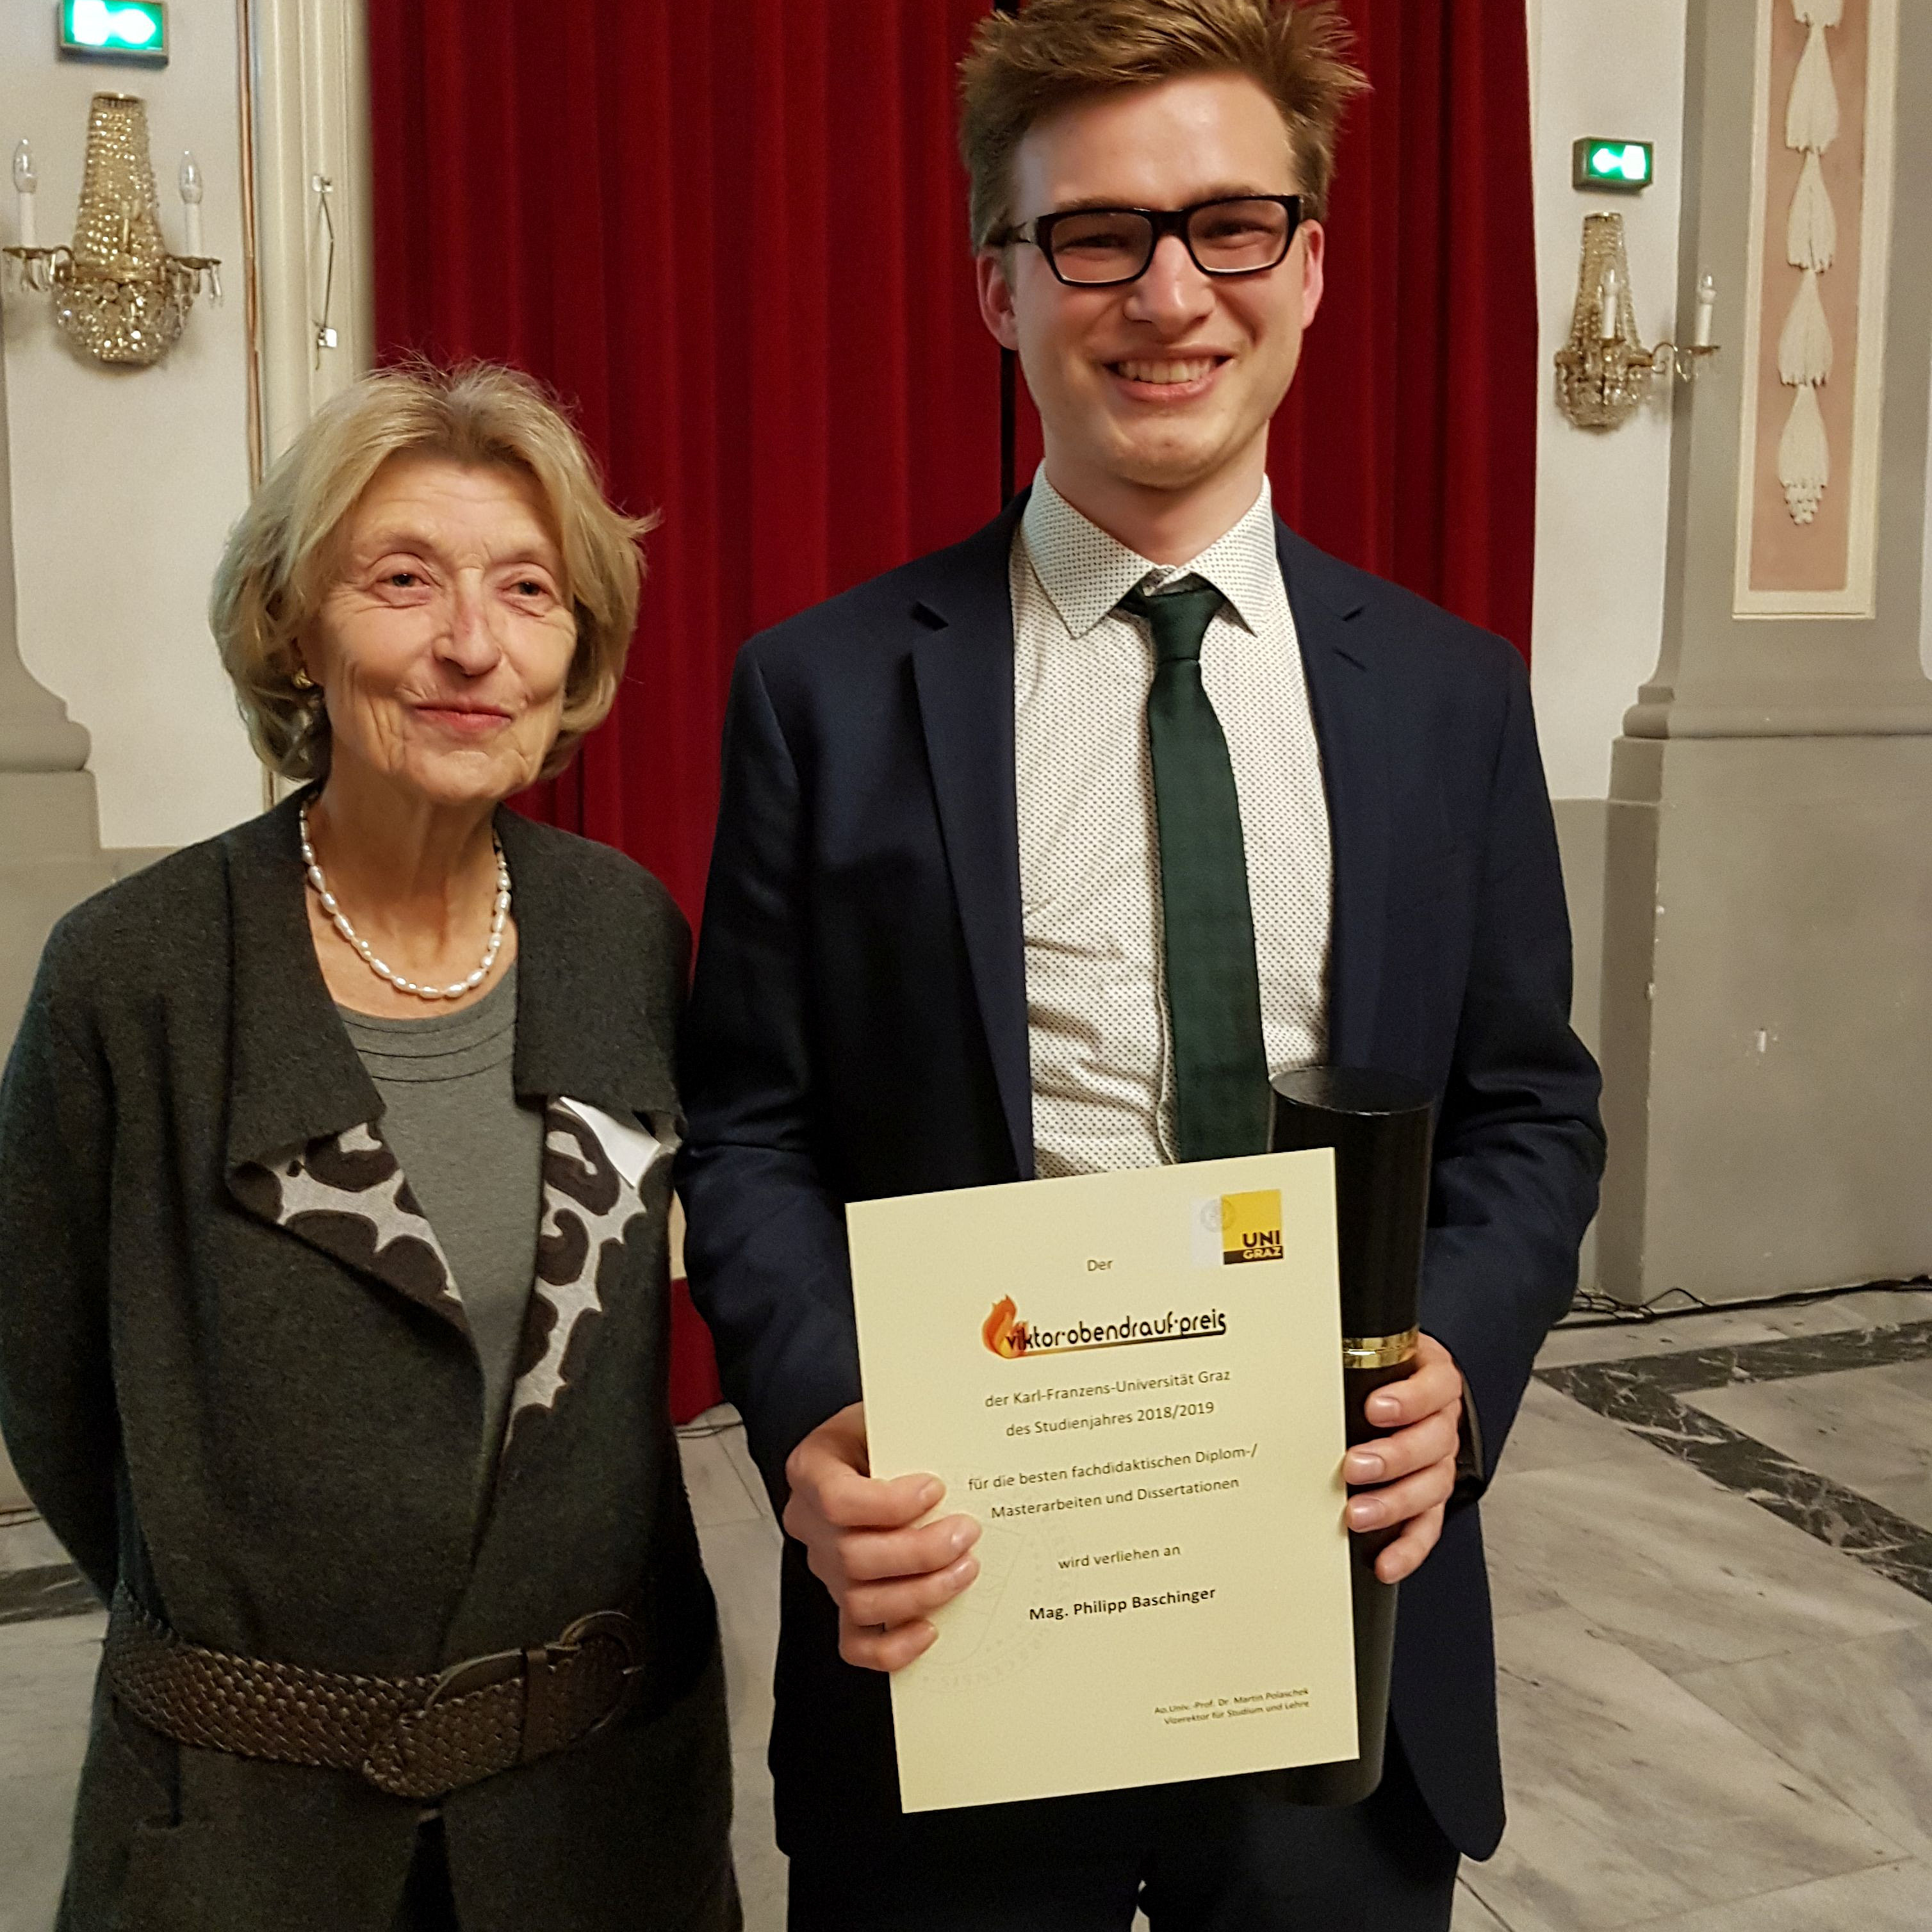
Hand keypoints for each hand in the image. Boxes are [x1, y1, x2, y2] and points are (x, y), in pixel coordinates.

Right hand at [781, 1401, 981, 1671]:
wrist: (863, 1447)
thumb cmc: (878, 1432)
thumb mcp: (886, 1415)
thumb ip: (910, 1431)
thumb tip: (962, 1454)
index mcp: (811, 1470)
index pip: (837, 1500)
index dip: (888, 1504)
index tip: (935, 1489)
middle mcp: (810, 1523)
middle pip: (852, 1556)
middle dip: (920, 1551)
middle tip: (966, 1534)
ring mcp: (825, 1568)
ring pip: (860, 1602)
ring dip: (921, 1593)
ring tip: (964, 1570)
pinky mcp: (844, 1600)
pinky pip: (856, 1642)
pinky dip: (893, 1647)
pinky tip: (929, 1629)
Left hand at [1343, 1332, 1462, 1584]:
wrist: (1405, 1393)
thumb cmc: (1384, 1375)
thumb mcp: (1372, 1356)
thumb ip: (1348, 1359)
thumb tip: (1296, 1356)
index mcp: (1432, 1381)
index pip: (1435, 1387)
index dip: (1410, 1399)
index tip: (1376, 1408)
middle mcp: (1440, 1423)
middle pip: (1433, 1442)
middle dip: (1393, 1457)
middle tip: (1355, 1466)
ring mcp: (1439, 1463)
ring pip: (1432, 1487)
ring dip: (1394, 1503)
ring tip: (1359, 1513)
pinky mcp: (1430, 1499)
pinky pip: (1427, 1527)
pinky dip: (1407, 1547)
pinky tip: (1386, 1560)